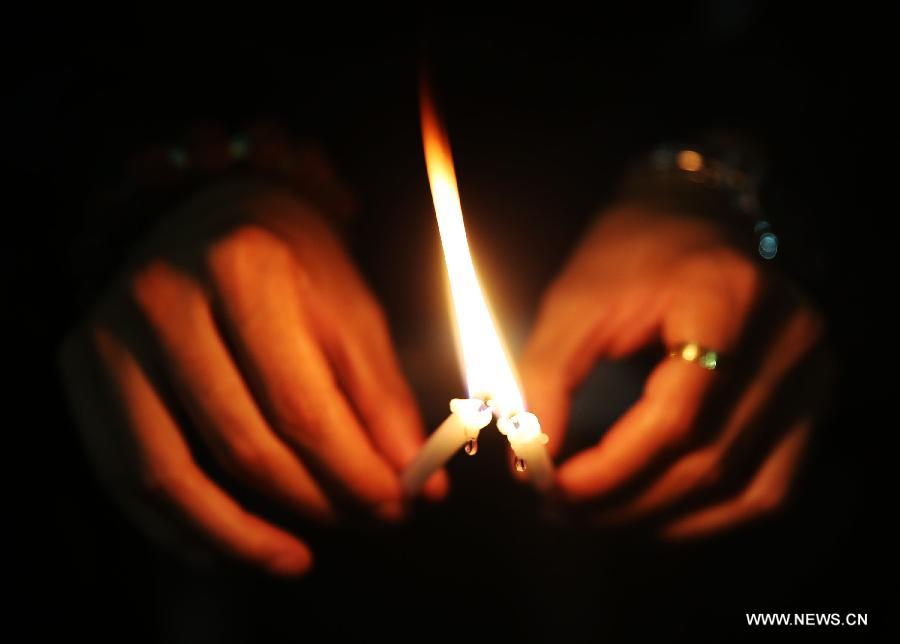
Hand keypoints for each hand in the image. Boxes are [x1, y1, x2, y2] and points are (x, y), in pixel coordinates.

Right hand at [59, 183, 446, 574]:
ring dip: (242, 536)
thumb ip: (381, 395)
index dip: (353, 472)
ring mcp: (111, 334)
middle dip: (315, 502)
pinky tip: (230, 546)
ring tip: (296, 556)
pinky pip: (124, 474)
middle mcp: (165, 296)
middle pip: (242, 445)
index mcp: (244, 268)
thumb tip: (417, 482)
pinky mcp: (80, 367)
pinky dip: (179, 526)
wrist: (212, 212)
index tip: (397, 505)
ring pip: (172, 474)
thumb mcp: (351, 310)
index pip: (302, 406)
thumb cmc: (293, 262)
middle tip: (365, 521)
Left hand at [521, 206, 829, 537]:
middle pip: (710, 461)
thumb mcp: (575, 300)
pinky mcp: (812, 408)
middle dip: (624, 502)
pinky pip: (764, 492)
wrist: (693, 225)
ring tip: (589, 517)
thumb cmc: (631, 256)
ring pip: (740, 491)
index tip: (550, 486)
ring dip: (657, 519)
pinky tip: (644, 514)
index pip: (678, 414)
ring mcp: (813, 379)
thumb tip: (533, 459)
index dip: (611, 467)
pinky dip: (701, 517)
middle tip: (557, 509)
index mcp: (727, 298)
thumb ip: (547, 374)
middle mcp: (789, 342)